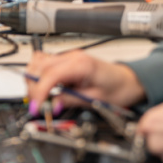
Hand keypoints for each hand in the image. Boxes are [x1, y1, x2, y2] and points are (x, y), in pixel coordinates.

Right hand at [25, 50, 145, 112]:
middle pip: (40, 65)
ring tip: (41, 97)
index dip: (39, 91)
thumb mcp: (95, 100)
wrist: (129, 81)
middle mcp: (73, 56)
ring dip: (34, 79)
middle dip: (34, 87)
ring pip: (39, 61)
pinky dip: (39, 74)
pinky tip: (44, 87)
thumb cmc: (118, 88)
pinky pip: (45, 63)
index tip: (36, 106)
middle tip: (38, 105)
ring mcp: (69, 56)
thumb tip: (51, 104)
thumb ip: (70, 100)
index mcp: (82, 64)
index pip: (50, 74)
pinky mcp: (66, 61)